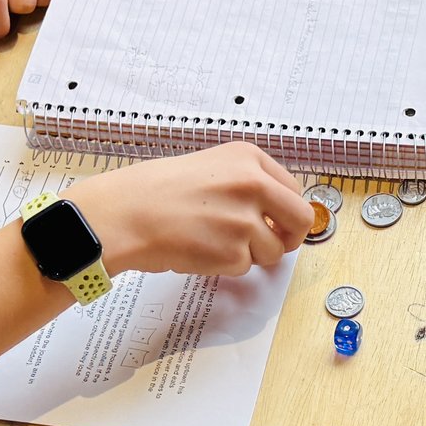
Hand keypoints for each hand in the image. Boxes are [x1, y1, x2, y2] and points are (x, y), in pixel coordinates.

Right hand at [68, 144, 313, 278]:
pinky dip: (226, 266)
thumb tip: (277, 211)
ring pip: (273, 251)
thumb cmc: (154, 191)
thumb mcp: (210, 166)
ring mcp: (245, 219)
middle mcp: (253, 184)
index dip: (286, 211)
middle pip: (301, 219)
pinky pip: (245, 267)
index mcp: (248, 158)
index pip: (293, 189)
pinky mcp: (233, 252)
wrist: (124, 214)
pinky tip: (200, 249)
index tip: (278, 221)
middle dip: (290, 237)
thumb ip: (247, 183)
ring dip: (250, 254)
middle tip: (273, 243)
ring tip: (214, 242)